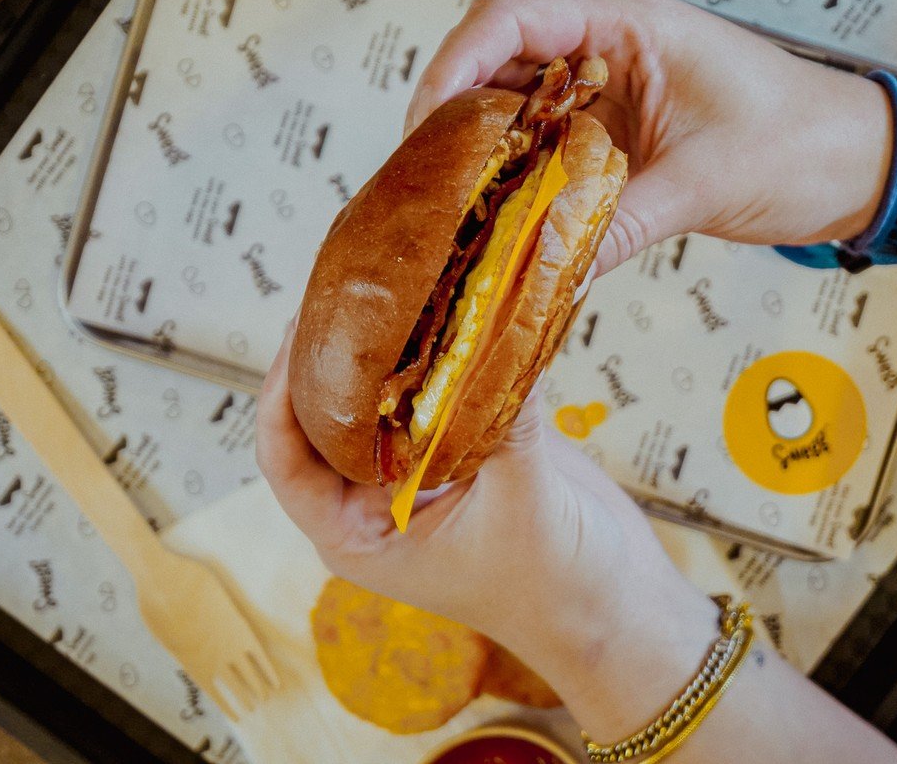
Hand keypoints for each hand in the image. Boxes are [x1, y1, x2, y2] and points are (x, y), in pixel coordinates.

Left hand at [255, 330, 717, 725]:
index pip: (287, 461)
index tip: (297, 339)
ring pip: (380, 404)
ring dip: (385, 355)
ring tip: (387, 289)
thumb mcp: (523, 501)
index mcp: (358, 536)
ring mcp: (418, 476)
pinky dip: (440, 361)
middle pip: (323, 422)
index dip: (279, 399)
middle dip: (328, 359)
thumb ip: (500, 420)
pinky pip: (437, 397)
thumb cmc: (557, 587)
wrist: (616, 606)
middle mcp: (375, 504)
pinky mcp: (463, 452)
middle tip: (341, 291)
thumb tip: (491, 332)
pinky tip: (451, 313)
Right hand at [407, 0, 893, 274]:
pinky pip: (554, 153)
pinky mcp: (622, 135)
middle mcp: (610, 50)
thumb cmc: (803, 143)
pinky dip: (529, 185)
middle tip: (430, 187)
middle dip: (458, 124)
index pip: (509, 23)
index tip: (426, 129)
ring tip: (460, 212)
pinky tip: (511, 224)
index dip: (453, 70)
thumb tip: (538, 270)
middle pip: (500, 69)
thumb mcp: (703, 184)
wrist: (862, 165)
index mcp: (627, 26)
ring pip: (522, 115)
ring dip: (491, 160)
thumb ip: (617, 224)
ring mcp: (614, 93)